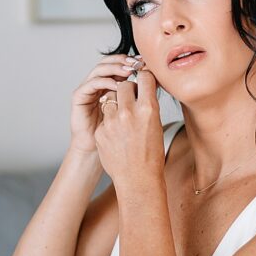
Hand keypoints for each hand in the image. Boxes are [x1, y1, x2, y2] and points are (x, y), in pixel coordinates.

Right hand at [71, 55, 143, 152]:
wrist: (105, 155)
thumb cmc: (123, 138)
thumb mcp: (135, 113)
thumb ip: (141, 96)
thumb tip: (158, 81)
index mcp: (111, 85)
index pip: (120, 64)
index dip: (131, 60)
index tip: (146, 62)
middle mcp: (99, 84)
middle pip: (109, 61)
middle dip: (124, 60)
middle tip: (138, 63)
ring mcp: (88, 89)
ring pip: (100, 69)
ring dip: (115, 68)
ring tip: (129, 71)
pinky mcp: (79, 98)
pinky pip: (92, 84)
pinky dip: (105, 82)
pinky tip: (118, 85)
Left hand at [94, 67, 165, 186]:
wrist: (138, 178)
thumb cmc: (151, 154)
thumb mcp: (156, 125)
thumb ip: (147, 105)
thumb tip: (142, 89)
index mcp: (147, 109)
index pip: (144, 77)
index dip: (143, 77)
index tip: (142, 80)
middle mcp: (128, 112)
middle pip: (123, 84)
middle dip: (126, 89)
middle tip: (130, 98)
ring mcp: (112, 121)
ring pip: (110, 98)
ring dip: (115, 102)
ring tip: (122, 117)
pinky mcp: (100, 131)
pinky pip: (104, 116)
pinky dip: (109, 120)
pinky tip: (116, 133)